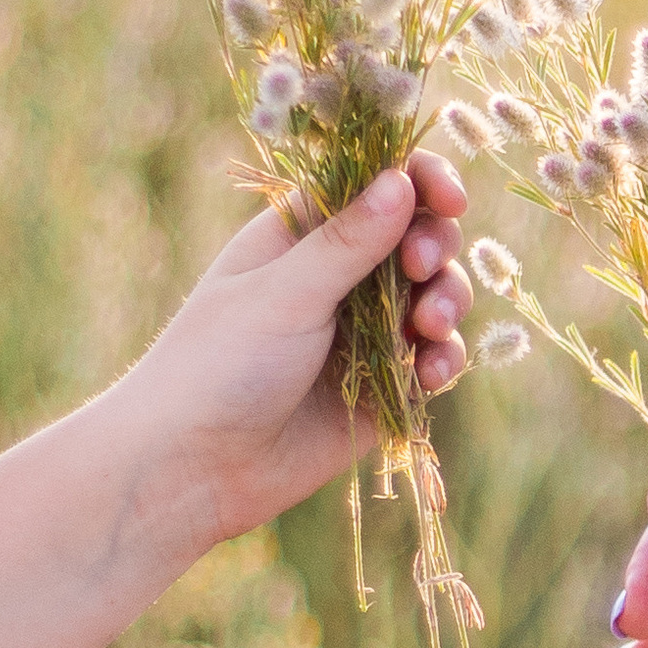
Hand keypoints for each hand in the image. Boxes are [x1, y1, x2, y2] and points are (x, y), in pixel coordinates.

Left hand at [133, 151, 473, 547]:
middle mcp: (338, 276)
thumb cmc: (219, 365)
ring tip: (428, 328)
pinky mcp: (383, 386)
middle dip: (435, 246)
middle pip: (418, 235)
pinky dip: (443, 359)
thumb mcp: (284, 294)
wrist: (196, 467)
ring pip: (434, 295)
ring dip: (447, 301)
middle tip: (421, 268)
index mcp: (303, 235)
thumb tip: (402, 179)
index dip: (420, 181)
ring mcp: (364, 331)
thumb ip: (347, 242)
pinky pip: (432, 359)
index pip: (375, 183)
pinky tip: (430, 375)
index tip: (450, 198)